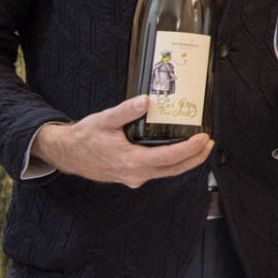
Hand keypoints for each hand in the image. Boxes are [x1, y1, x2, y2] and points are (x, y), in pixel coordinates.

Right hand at [31, 95, 212, 187]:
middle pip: (175, 169)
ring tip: (201, 146)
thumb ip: (125, 110)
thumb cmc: (84, 137)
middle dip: (196, 157)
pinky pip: (158, 171)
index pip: (169, 157)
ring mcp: (134, 177)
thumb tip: (146, 100)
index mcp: (131, 161)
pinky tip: (178, 150)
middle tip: (210, 142)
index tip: (204, 138)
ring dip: (186, 161)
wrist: (67, 154)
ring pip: (168, 172)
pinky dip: (172, 162)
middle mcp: (135, 173)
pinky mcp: (132, 176)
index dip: (190, 149)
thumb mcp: (104, 120)